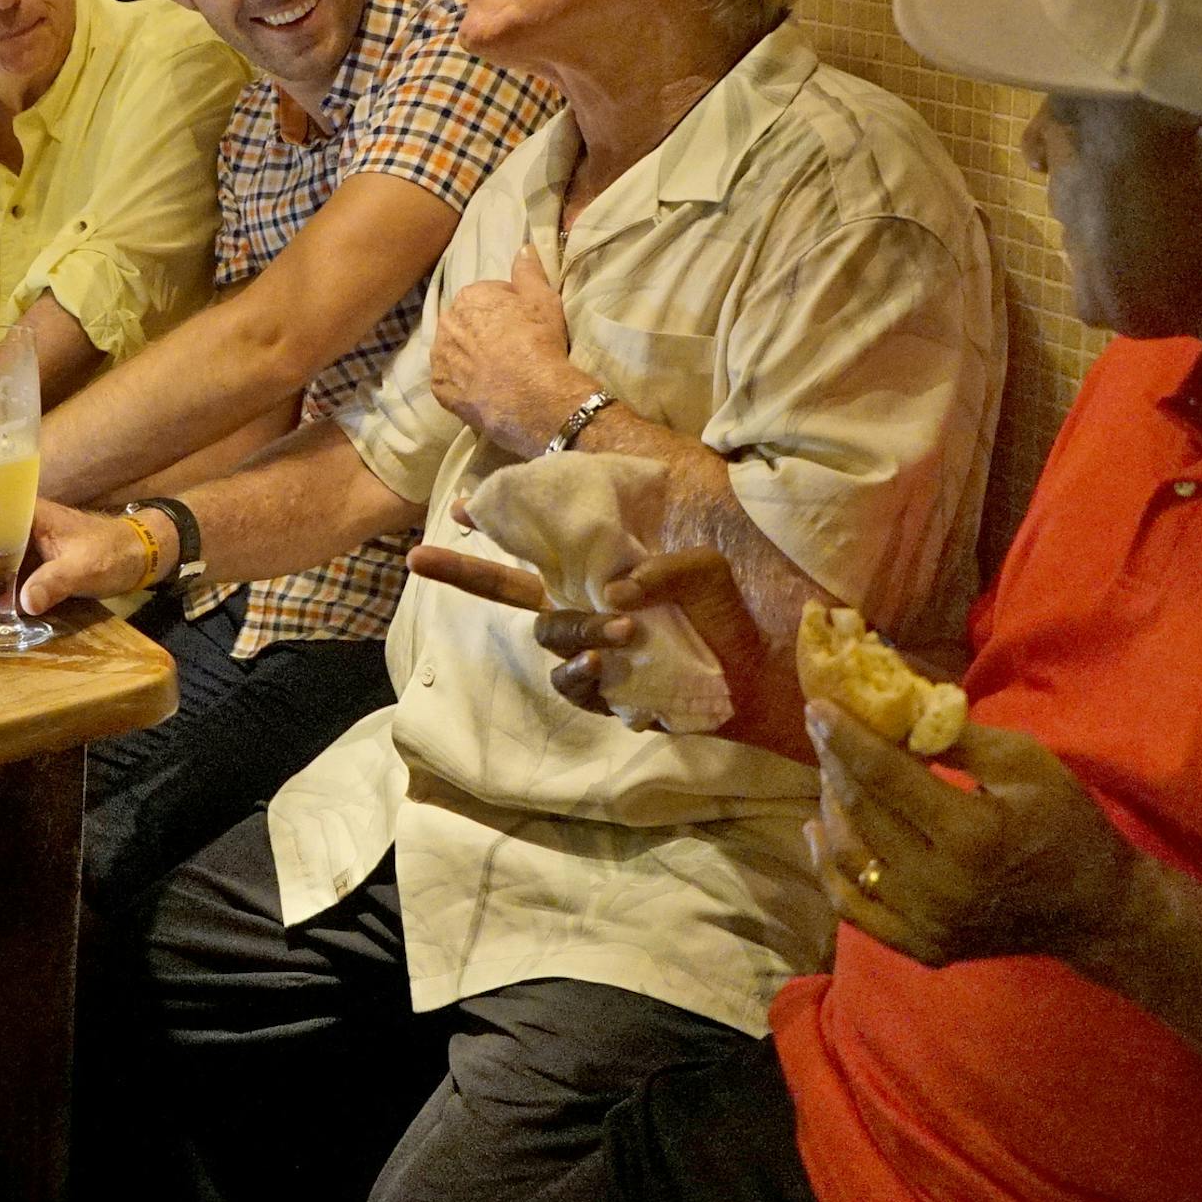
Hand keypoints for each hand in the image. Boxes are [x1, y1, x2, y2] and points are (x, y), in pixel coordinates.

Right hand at [0, 497, 145, 615]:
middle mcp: (19, 527)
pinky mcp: (31, 564)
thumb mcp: (84, 568)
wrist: (137, 556)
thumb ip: (55, 582)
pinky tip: (7, 609)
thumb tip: (25, 602)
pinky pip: (5, 576)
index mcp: (28, 514)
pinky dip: (0, 593)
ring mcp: (24, 546)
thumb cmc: (112, 552)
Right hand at [406, 539, 799, 750]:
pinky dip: (584, 675)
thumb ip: (662, 568)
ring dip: (576, 633)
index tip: (456, 506)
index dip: (495, 525)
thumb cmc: (737, 612)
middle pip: (514, 593)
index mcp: (603, 570)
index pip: (540, 543)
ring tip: (617, 633)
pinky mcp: (610, 695)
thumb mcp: (707, 568)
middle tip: (431, 557)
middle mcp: (588, 608)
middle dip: (467, 574)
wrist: (769, 673)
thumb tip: (617, 593)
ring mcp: (594, 652)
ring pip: (550, 639)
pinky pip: (576, 686)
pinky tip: (604, 665)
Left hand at [429, 246, 590, 454]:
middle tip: (512, 348)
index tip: (524, 325)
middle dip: (485, 331)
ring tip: (498, 370)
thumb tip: (523, 247)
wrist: (533, 396)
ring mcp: (440, 357)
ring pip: (455, 350)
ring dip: (471, 355)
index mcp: (469, 296)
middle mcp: (447, 322)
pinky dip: (464, 382)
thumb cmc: (539, 342)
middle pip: (468, 323)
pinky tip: (485, 388)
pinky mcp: (439, 388)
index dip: (509, 309)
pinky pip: (450, 380)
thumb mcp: (543, 300)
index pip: (488, 295)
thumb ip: (529, 271)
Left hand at [804, 702, 1142, 968]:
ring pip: (849, 859)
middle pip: (863, 813)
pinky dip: (828, 868)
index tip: (817, 707)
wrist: (1095, 910)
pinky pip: (854, 907)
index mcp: (971, 835)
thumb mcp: (1025, 762)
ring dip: (829, 808)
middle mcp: (940, 886)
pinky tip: (817, 831)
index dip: (846, 738)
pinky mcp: (922, 946)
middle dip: (834, 764)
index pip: (886, 776)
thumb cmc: (1066, 823)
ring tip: (829, 771)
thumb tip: (896, 711)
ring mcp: (927, 923)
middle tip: (821, 729)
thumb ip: (957, 737)